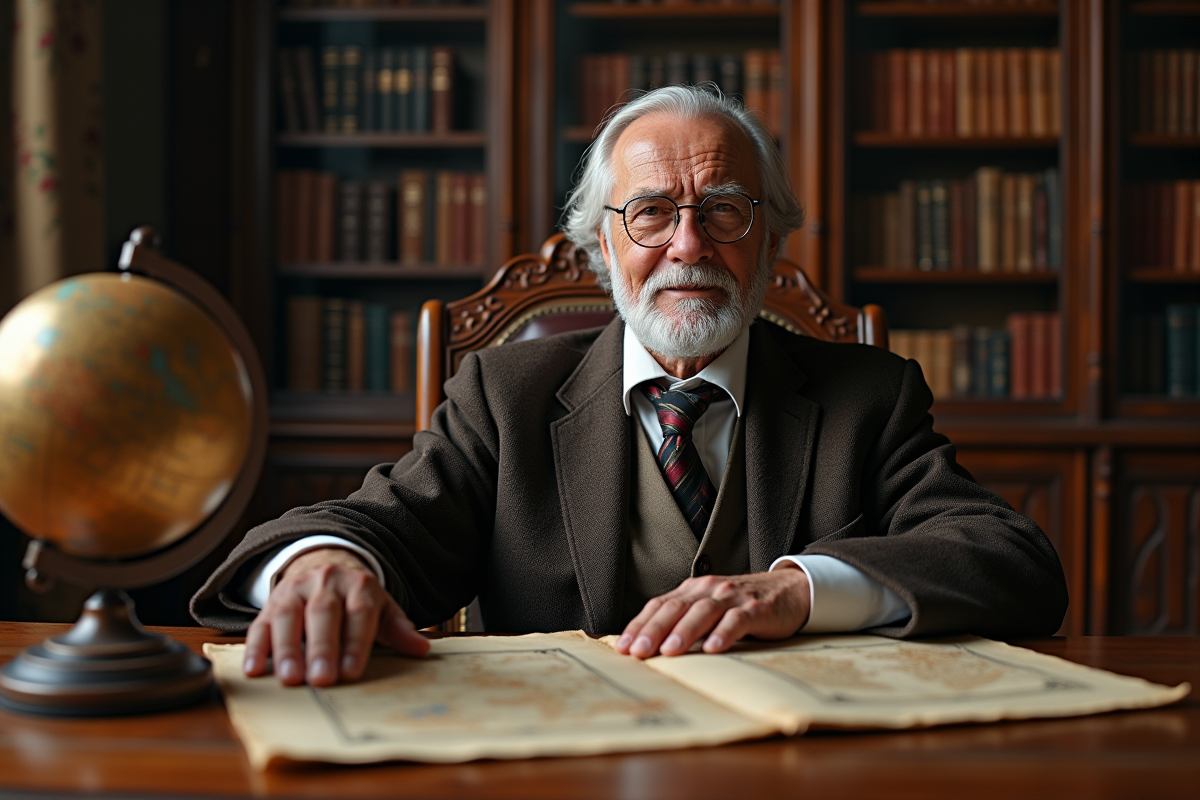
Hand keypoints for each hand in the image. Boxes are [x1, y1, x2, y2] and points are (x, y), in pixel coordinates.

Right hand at [242, 547, 429, 685]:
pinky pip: (260, 624)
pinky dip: (256, 647)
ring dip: (287, 649)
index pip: (359, 612)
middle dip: (322, 647)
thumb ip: (398, 629)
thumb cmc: (357, 600)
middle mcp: (326, 583)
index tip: (352, 672)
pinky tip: (254, 670)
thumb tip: (422, 648)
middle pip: (323, 612)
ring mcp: (295, 590)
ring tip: (290, 679)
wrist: (324, 564)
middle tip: (321, 678)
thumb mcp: (382, 608)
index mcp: (358, 585)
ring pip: (288, 616)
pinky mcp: (270, 603)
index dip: (355, 642)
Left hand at [614, 567, 810, 658]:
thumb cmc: (743, 606)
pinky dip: (723, 633)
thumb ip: (684, 622)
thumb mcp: (710, 609)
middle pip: (675, 608)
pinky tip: (713, 648)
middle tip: (638, 652)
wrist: (790, 590)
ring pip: (703, 612)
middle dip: (653, 630)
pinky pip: (737, 620)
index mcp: (693, 590)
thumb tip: (650, 649)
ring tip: (669, 652)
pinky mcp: (757, 608)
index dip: (639, 625)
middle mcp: (709, 589)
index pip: (659, 606)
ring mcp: (733, 598)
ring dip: (684, 632)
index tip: (623, 648)